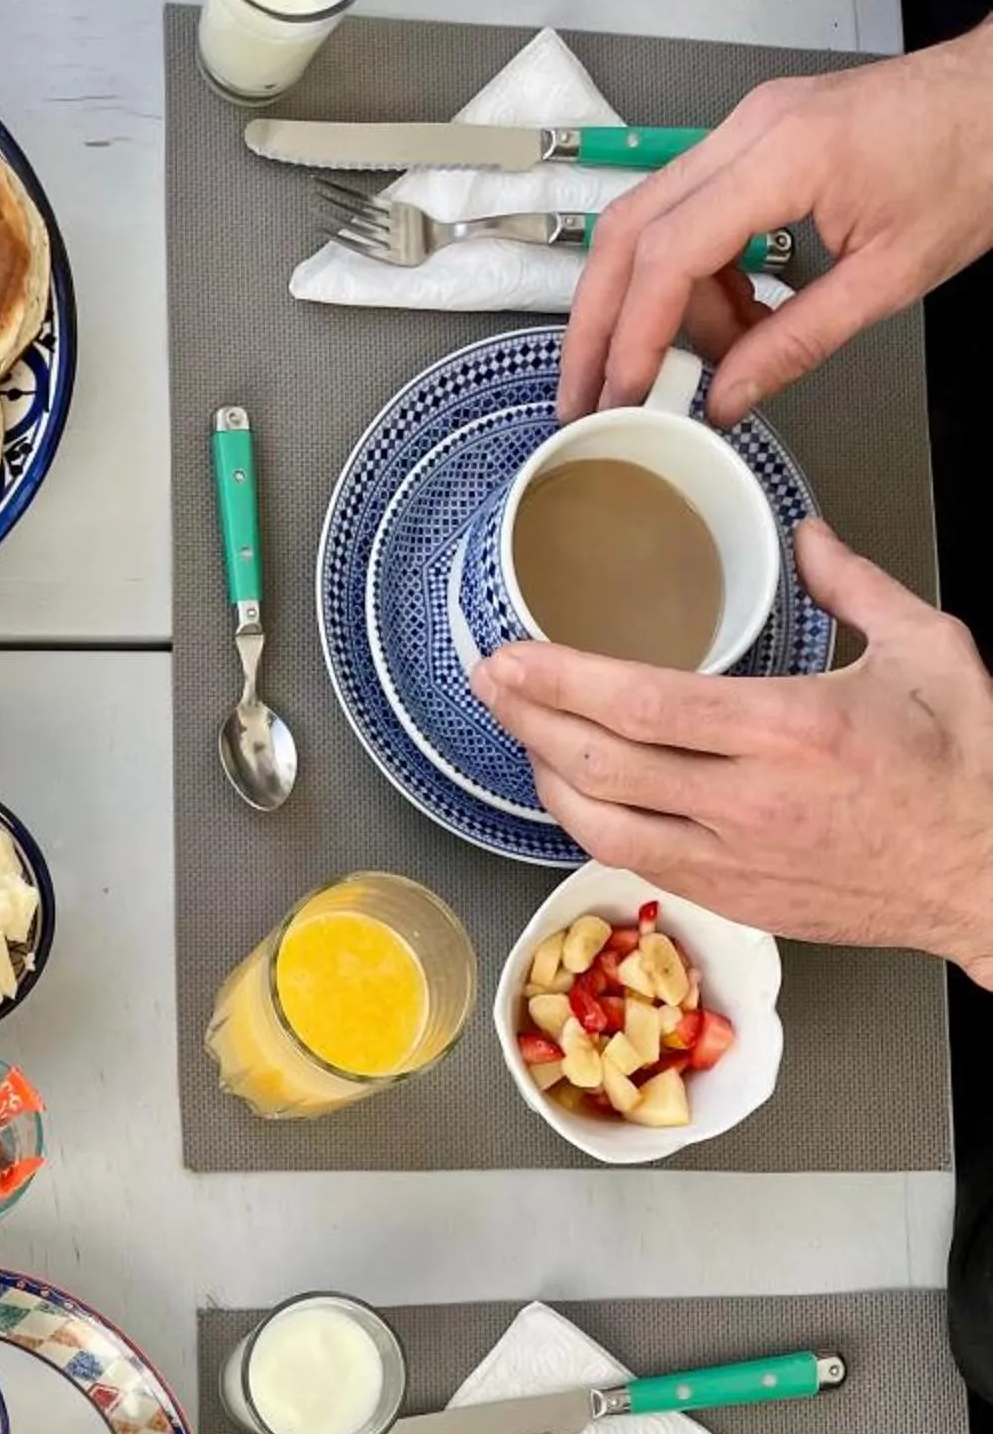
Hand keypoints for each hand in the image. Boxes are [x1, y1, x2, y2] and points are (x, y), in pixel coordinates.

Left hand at [471, 522, 992, 980]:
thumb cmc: (966, 773)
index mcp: (790, 730)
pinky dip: (586, 823)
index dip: (562, 680)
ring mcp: (730, 860)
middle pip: (601, 763)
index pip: (643, 704)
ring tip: (516, 731)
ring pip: (600, 824)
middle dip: (528, 719)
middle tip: (489, 680)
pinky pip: (631, 859)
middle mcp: (747, 802)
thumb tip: (809, 536)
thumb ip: (857, 585)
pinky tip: (568, 790)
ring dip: (543, 777)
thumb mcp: (929, 652)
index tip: (514, 654)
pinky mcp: (727, 897)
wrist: (986, 876)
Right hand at [559, 24, 992, 424]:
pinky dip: (693, 279)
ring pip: (648, 222)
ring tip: (698, 366)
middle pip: (627, 230)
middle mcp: (749, 130)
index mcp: (785, 155)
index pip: (670, 253)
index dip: (636, 334)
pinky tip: (733, 321)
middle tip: (585, 393)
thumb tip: (727, 399)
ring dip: (653, 306)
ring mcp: (747, 128)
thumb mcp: (891, 277)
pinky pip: (690, 213)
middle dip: (599, 322)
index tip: (622, 394)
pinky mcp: (756, 140)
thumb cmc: (973, 162)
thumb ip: (798, 343)